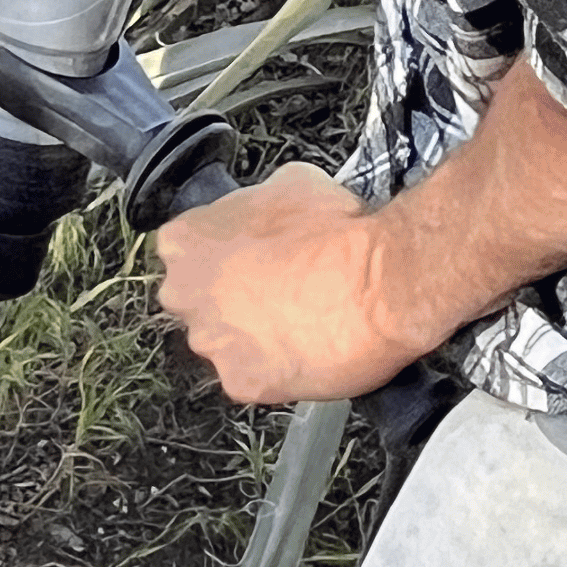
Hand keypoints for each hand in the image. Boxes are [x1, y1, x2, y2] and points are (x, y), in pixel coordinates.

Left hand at [155, 164, 434, 406]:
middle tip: (277, 289)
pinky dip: (277, 369)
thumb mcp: (290, 184)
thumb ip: (255, 203)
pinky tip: (307, 347)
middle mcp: (186, 295)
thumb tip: (265, 210)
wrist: (381, 283)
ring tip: (300, 320)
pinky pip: (253, 377)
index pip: (185, 248)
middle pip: (198, 298)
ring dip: (253, 334)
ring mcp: (212, 342)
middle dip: (231, 296)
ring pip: (225, 341)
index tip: (248, 257)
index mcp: (185, 242)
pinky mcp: (242, 382)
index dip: (224, 252)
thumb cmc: (338, 234)